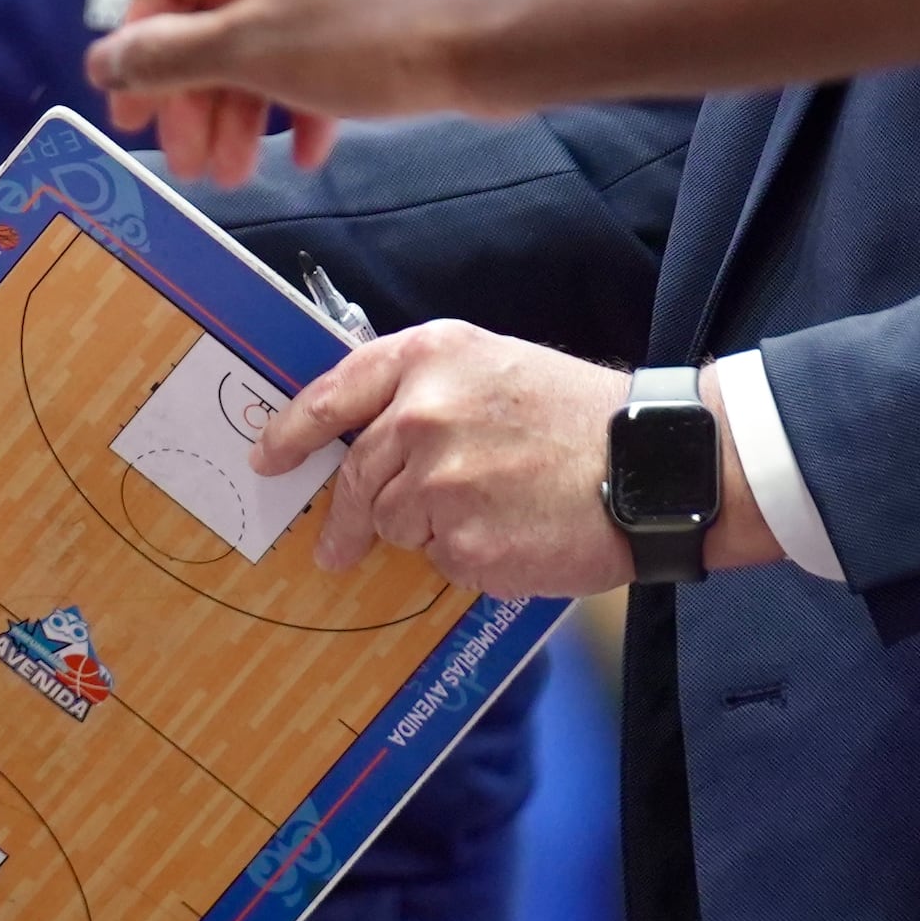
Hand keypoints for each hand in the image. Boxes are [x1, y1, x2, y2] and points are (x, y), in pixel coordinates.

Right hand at [82, 0, 500, 184]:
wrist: (491, 42)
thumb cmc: (367, 39)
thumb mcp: (249, 53)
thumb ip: (167, 57)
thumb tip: (102, 60)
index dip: (140, 55)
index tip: (134, 119)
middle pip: (215, 19)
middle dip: (199, 100)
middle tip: (193, 167)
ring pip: (267, 37)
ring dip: (246, 110)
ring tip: (240, 176)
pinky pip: (318, 43)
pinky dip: (301, 96)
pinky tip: (308, 153)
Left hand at [250, 324, 780, 598]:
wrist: (652, 464)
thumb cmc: (575, 415)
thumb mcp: (493, 366)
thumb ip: (422, 390)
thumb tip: (359, 435)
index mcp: (428, 359)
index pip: (333, 395)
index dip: (291, 432)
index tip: (267, 458)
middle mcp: (423, 414)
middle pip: (357, 476)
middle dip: (349, 516)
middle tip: (339, 545)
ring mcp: (441, 482)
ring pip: (395, 523)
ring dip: (427, 530)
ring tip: (489, 513)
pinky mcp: (465, 543)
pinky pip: (440, 561)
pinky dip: (467, 559)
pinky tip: (513, 536)